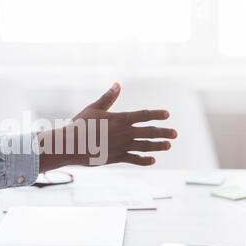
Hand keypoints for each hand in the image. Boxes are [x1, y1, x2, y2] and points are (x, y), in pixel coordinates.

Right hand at [38, 83, 177, 171]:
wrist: (70, 145)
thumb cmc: (79, 125)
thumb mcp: (94, 108)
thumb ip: (108, 97)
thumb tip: (118, 84)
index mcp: (120, 118)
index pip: (144, 115)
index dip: (157, 114)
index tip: (167, 114)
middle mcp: (124, 132)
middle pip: (150, 131)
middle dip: (164, 132)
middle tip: (175, 134)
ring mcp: (122, 146)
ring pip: (145, 146)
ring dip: (158, 146)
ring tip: (168, 145)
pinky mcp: (116, 158)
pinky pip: (134, 159)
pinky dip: (144, 160)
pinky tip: (152, 160)